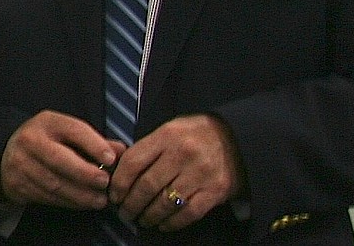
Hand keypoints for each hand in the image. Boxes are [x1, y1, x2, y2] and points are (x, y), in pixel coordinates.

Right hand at [0, 110, 125, 208]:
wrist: (8, 152)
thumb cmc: (45, 141)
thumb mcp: (66, 132)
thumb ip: (94, 141)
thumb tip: (121, 151)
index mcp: (46, 122)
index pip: (72, 130)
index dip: (93, 144)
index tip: (111, 158)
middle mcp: (31, 140)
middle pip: (59, 158)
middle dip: (86, 174)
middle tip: (105, 183)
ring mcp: (21, 163)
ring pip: (54, 182)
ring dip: (81, 194)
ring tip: (99, 200)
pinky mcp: (18, 184)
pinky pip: (47, 196)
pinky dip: (69, 202)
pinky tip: (82, 203)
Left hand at [108, 114, 244, 231]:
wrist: (239, 137)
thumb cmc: (197, 134)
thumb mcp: (171, 129)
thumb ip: (148, 147)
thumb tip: (120, 169)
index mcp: (167, 136)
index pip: (133, 161)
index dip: (120, 182)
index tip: (114, 194)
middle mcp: (182, 154)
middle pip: (147, 185)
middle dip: (131, 204)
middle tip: (124, 213)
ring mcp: (200, 174)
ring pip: (165, 202)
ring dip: (149, 216)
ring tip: (142, 220)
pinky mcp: (215, 191)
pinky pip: (188, 213)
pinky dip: (172, 223)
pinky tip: (163, 224)